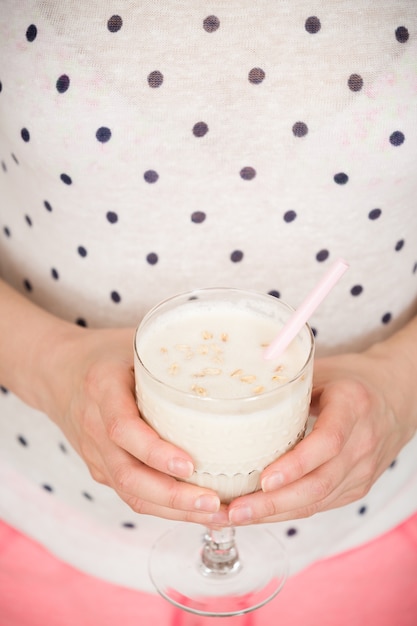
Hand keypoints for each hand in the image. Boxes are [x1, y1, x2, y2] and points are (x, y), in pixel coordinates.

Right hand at [39, 325, 227, 524]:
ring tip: (216, 513)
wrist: (56, 373)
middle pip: (128, 475)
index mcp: (102, 389)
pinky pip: (131, 494)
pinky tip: (197, 510)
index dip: (155, 451)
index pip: (122, 429)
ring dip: (173, 510)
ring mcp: (96, 454)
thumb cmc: (104, 354)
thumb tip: (230, 355)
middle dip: (173, 496)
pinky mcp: (102, 468)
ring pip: (130, 493)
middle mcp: (94, 428)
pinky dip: (165, 507)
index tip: (189, 464)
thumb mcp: (133, 342)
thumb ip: (171, 352)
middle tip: (214, 502)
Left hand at [227, 333, 416, 524]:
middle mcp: (362, 443)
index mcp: (353, 407)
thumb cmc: (352, 380)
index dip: (295, 465)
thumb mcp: (323, 370)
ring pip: (317, 501)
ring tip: (236, 516)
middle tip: (235, 509)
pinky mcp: (357, 487)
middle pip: (319, 483)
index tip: (264, 479)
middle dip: (273, 503)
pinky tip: (259, 513)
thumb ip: (287, 382)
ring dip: (274, 514)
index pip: (327, 443)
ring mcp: (362, 470)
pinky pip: (320, 504)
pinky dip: (287, 511)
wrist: (397, 398)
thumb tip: (237, 391)